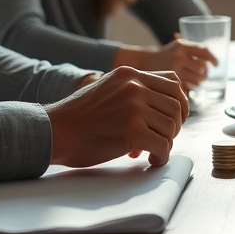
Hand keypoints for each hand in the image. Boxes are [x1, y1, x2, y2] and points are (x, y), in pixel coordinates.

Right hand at [44, 67, 188, 167]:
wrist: (54, 131)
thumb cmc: (77, 117)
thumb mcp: (107, 89)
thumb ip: (131, 91)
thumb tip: (158, 107)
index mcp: (129, 74)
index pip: (172, 82)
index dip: (180, 102)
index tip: (176, 117)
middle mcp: (134, 86)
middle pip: (176, 105)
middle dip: (175, 125)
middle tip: (163, 137)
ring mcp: (134, 107)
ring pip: (172, 126)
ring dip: (167, 142)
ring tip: (153, 150)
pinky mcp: (132, 131)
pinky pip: (163, 145)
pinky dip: (162, 156)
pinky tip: (151, 159)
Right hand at [117, 38, 218, 88]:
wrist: (143, 62)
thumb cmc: (165, 55)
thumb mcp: (177, 46)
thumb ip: (192, 48)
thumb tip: (210, 52)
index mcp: (182, 45)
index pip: (203, 50)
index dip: (212, 58)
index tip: (216, 64)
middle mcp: (179, 56)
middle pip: (202, 66)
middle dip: (206, 71)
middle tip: (205, 74)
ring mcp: (175, 68)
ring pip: (198, 77)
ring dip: (201, 80)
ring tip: (198, 80)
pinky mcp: (172, 81)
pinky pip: (189, 86)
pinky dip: (192, 86)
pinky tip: (189, 85)